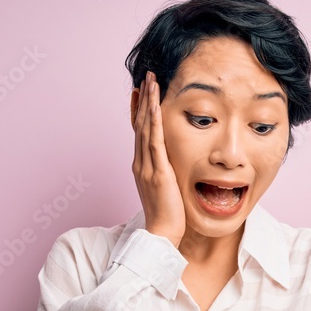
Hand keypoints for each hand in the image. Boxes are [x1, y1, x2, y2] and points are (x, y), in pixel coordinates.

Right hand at [131, 70, 185, 247]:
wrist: (161, 234)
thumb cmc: (167, 216)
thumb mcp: (165, 189)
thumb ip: (165, 174)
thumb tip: (171, 165)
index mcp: (141, 166)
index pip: (139, 132)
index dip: (140, 110)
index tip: (142, 91)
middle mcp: (140, 162)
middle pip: (139, 123)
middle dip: (143, 98)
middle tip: (146, 76)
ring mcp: (146, 166)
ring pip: (144, 127)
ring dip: (148, 101)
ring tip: (151, 80)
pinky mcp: (157, 171)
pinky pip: (154, 141)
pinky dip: (153, 120)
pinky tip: (155, 104)